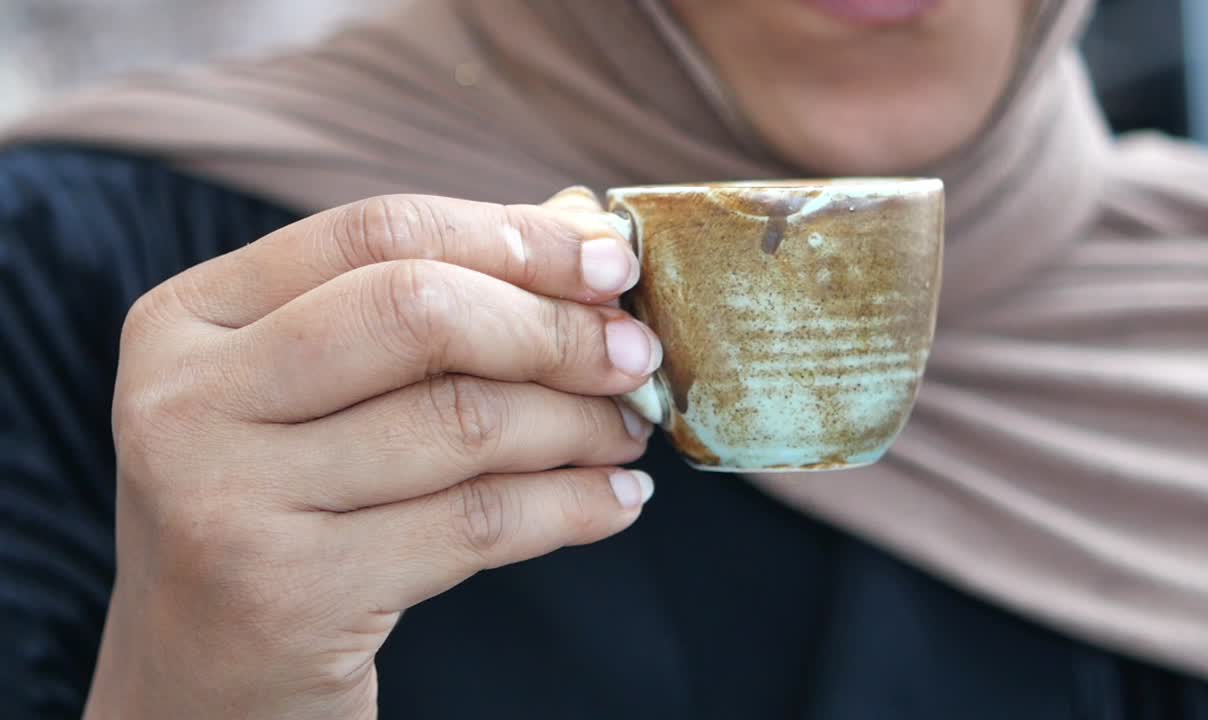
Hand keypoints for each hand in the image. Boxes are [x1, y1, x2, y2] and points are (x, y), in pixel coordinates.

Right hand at [85, 189, 657, 718]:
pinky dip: (572, 505)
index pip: (377, 233)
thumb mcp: (307, 397)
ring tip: (626, 431)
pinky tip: (616, 499)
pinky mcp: (292, 594)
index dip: (514, 238)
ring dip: (578, 422)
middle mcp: (189, 399)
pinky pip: (479, 524)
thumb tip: (579, 234)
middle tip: (635, 355)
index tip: (611, 261)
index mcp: (189, 319)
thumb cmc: (278, 511)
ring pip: (463, 421)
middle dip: (555, 329)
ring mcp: (229, 499)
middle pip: (419, 313)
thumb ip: (418, 310)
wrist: (202, 679)